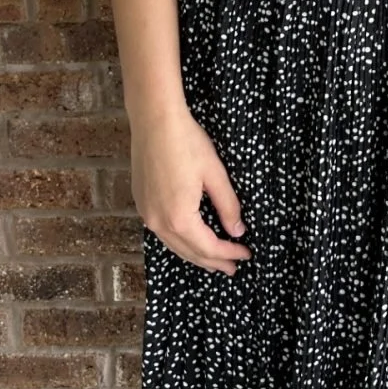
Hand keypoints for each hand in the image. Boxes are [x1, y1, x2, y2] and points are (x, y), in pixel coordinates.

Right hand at [131, 104, 252, 274]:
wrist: (154, 121)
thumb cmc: (187, 143)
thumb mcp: (214, 174)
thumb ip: (228, 206)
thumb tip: (237, 231)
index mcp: (179, 218)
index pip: (208, 247)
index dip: (229, 254)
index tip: (246, 254)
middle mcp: (158, 222)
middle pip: (189, 252)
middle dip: (213, 261)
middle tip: (232, 267)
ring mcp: (146, 213)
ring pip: (174, 245)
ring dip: (195, 254)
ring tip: (213, 260)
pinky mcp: (141, 202)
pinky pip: (162, 232)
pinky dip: (180, 241)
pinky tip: (189, 238)